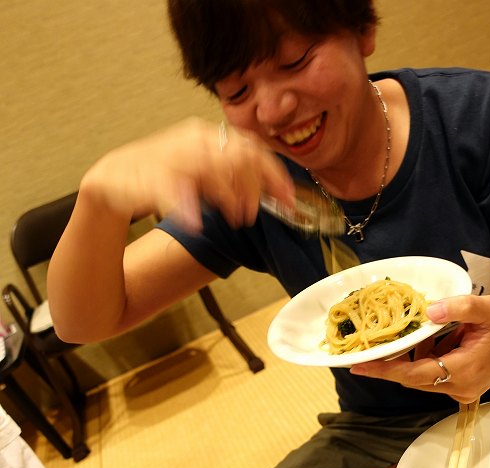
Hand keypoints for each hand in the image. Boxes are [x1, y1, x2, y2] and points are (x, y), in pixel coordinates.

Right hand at [81, 117, 295, 229]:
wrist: (115, 179)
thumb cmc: (164, 180)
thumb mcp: (205, 177)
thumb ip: (233, 180)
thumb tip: (269, 194)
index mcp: (208, 136)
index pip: (252, 148)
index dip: (275, 175)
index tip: (289, 201)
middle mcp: (194, 138)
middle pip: (239, 156)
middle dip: (252, 189)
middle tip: (250, 215)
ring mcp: (173, 154)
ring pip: (214, 170)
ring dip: (229, 197)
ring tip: (233, 218)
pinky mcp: (152, 175)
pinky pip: (176, 190)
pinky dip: (189, 208)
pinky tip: (197, 223)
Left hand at [350, 294, 489, 403]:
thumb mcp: (488, 307)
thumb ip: (458, 307)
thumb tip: (428, 311)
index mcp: (464, 371)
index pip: (414, 374)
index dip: (384, 370)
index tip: (358, 366)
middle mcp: (459, 388)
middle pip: (412, 378)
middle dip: (390, 361)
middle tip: (370, 343)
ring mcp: (460, 391)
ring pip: (421, 377)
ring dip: (409, 357)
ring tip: (405, 334)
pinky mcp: (461, 388)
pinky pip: (432, 375)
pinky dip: (424, 358)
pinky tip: (429, 338)